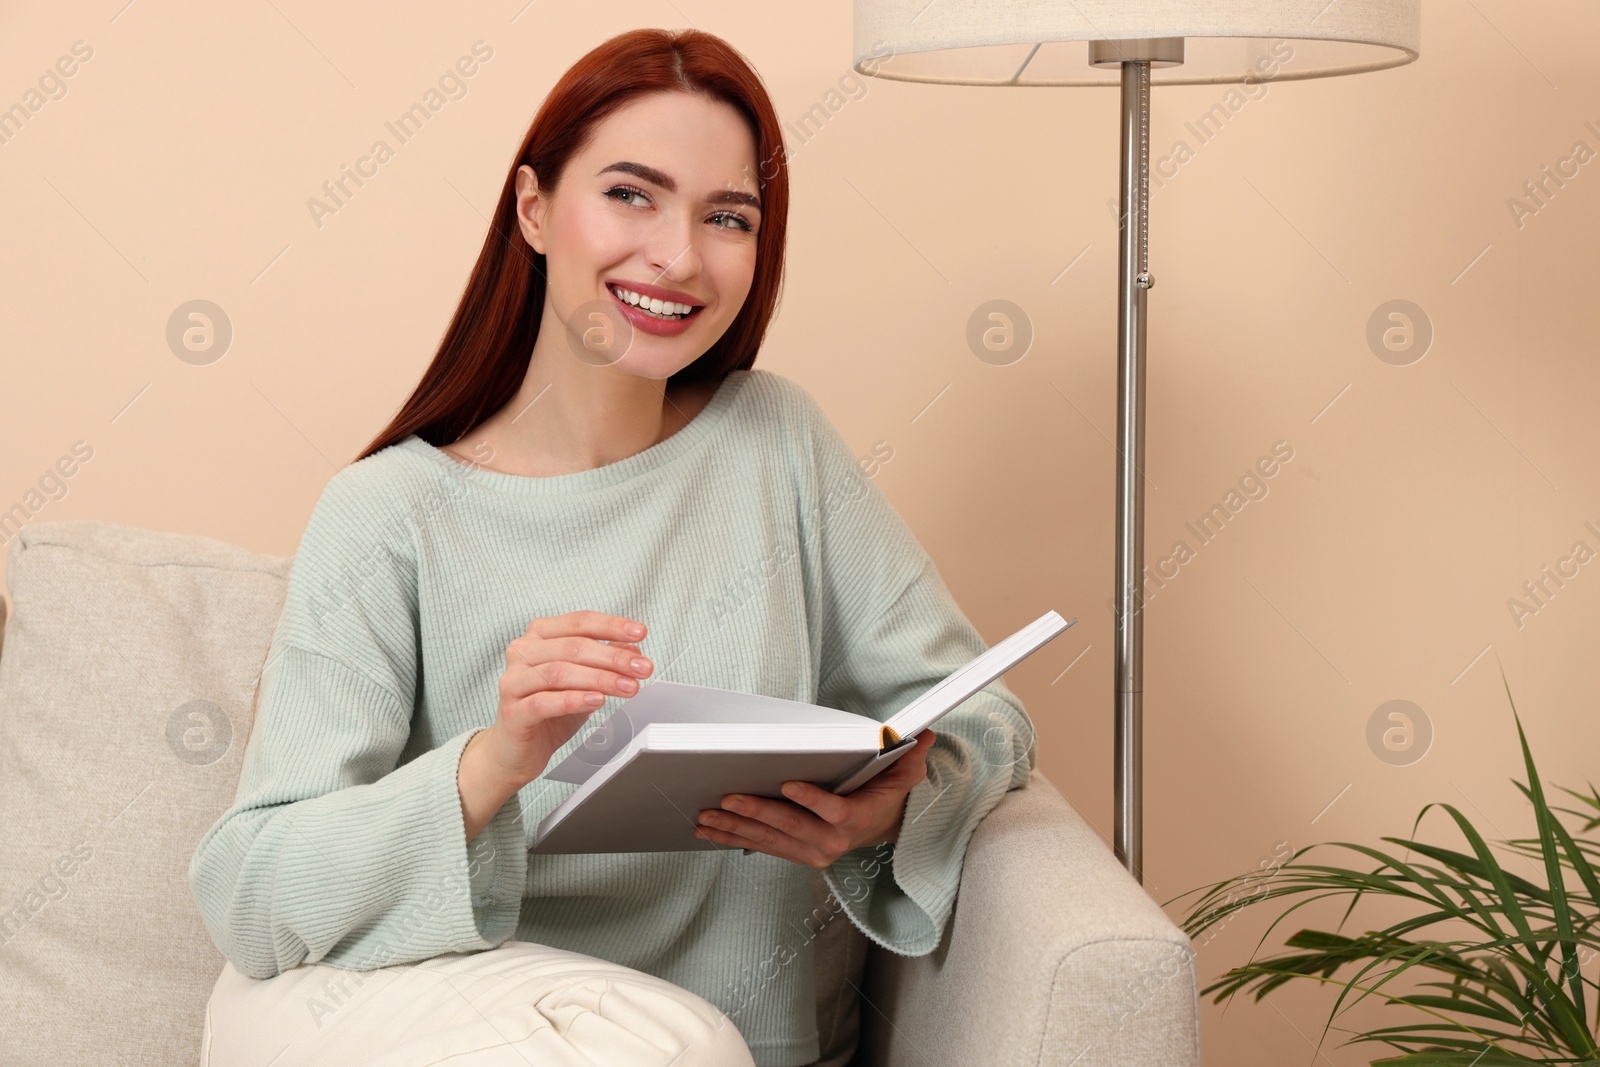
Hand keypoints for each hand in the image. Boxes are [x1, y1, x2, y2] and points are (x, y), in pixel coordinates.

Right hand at [476, 610, 653, 788]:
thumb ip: (605, 664)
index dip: (612, 626)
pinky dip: (574, 700)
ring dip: (600, 679)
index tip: (640, 632)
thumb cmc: (549, 711)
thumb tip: (633, 651)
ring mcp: (514, 680)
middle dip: (613, 657)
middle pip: (573, 647)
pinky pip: (544, 702)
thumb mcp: (585, 683)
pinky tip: (597, 700)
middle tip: (642, 668)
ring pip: (560, 672)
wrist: (516, 750)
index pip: (580, 622)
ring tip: (627, 687)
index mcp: (540, 635)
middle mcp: (522, 651)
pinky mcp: (512, 711)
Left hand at [694, 730, 937, 868]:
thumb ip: (911, 755)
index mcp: (857, 819)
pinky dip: (734, 838)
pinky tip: (710, 831)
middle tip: (727, 798)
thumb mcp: (905, 774)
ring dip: (735, 828)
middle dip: (755, 812)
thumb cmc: (886, 795)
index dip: (811, 801)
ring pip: (769, 839)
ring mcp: (812, 852)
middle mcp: (832, 842)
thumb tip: (924, 734)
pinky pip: (762, 847)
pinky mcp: (796, 854)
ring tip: (707, 817)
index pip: (834, 812)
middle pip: (790, 826)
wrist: (882, 829)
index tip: (788, 785)